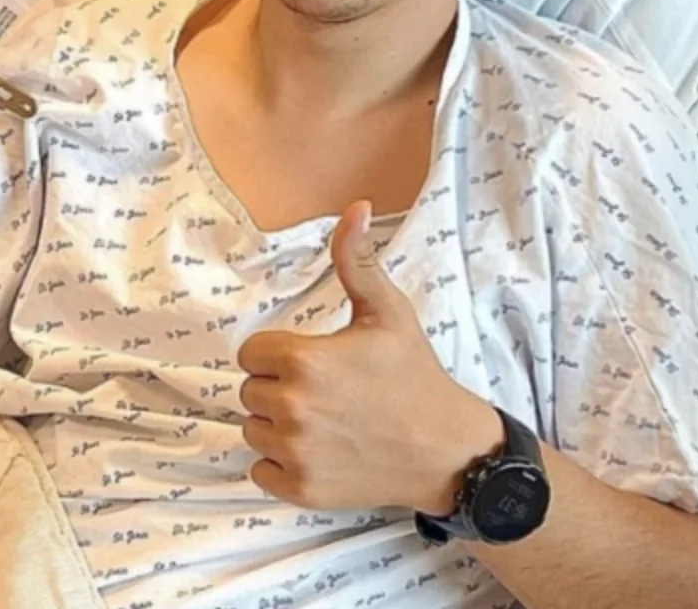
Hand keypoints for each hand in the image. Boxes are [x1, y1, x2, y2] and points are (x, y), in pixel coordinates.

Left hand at [238, 201, 503, 513]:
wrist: (447, 449)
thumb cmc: (414, 376)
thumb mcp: (388, 312)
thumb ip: (356, 261)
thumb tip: (353, 208)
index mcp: (303, 361)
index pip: (252, 353)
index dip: (279, 355)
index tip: (313, 361)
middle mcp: (292, 408)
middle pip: (251, 391)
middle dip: (279, 388)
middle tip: (325, 391)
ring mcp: (295, 452)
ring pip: (253, 429)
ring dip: (277, 426)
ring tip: (324, 420)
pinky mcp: (301, 488)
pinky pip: (260, 469)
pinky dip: (280, 463)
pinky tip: (319, 449)